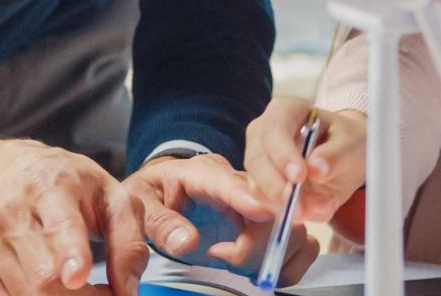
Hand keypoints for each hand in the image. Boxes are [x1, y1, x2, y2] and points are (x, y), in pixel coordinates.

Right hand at [0, 139, 147, 295]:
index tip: (78, 277)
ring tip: (80, 288)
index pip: (60, 225)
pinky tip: (52, 290)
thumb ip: (129, 243)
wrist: (10, 172)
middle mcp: (11, 210)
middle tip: (105, 294)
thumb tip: (127, 292)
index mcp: (51, 187)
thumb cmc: (69, 186)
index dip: (71, 254)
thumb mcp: (111, 197)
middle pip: (45, 278)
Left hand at [121, 153, 275, 269]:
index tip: (262, 214)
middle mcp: (238, 183)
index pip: (230, 182)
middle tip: (220, 255)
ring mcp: (258, 203)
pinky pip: (300, 243)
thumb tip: (188, 242)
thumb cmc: (151, 196)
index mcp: (203, 172)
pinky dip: (284, 263)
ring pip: (289, 229)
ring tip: (232, 260)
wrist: (159, 194)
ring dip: (268, 255)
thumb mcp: (140, 204)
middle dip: (254, 243)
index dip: (248, 199)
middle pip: (269, 208)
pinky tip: (253, 267)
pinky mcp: (268, 224)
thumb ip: (161, 223)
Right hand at [242, 99, 365, 225]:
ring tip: (312, 210)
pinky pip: (264, 201)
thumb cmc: (345, 141)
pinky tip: (307, 212)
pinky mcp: (263, 184)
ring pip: (255, 184)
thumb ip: (335, 155)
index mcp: (285, 111)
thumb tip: (316, 169)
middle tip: (299, 206)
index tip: (299, 176)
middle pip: (257, 159)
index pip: (274, 130)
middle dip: (275, 186)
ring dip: (280, 203)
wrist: (345, 155)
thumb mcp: (350, 143)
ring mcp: (260, 159)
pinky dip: (285, 212)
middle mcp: (265, 132)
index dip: (283, 154)